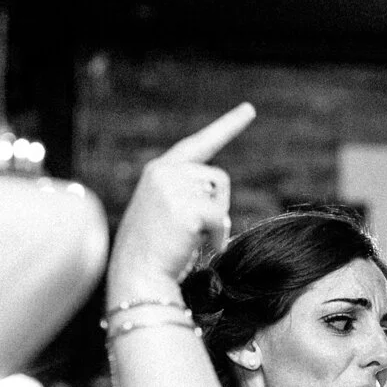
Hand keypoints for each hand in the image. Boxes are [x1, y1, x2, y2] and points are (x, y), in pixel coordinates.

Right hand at [109, 104, 255, 293]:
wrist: (137, 276)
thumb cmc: (154, 253)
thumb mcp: (167, 212)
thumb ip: (187, 194)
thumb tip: (217, 194)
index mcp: (159, 171)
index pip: (199, 143)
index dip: (227, 126)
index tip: (249, 110)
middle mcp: (165, 171)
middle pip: (218, 178)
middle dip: (218, 206)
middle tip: (193, 232)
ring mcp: (174, 187)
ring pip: (221, 197)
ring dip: (216, 223)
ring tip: (190, 240)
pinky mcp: (188, 207)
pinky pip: (221, 219)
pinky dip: (218, 238)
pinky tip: (200, 248)